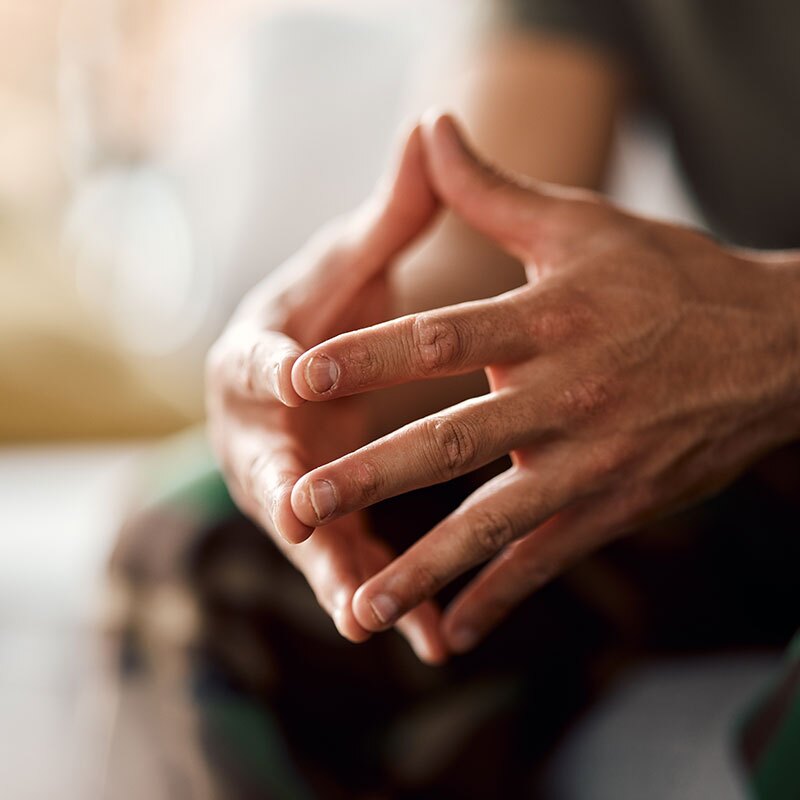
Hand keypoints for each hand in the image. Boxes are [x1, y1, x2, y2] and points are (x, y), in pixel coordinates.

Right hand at [205, 125, 447, 662]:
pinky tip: (435, 637)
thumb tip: (429, 126)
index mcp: (257, 360)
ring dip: (349, 581)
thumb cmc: (327, 319)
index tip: (290, 377)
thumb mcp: (353, 267)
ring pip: (318, 542)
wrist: (315, 378)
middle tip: (308, 525)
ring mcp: (293, 491)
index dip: (271, 366)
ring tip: (381, 624)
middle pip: (274, 471)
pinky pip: (360, 568)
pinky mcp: (329, 529)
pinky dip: (392, 599)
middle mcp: (262, 435)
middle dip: (296, 501)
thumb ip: (390, 215)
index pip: (256, 361)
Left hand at [287, 114, 799, 652]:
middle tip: (299, 503)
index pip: (439, 338)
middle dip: (371, 477)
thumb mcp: (579, 224)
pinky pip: (546, 560)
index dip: (365, 356)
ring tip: (360, 601)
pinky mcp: (612, 507)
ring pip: (493, 522)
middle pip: (452, 441)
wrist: (772, 348)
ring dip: (424, 565)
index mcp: (547, 320)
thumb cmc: (666, 278)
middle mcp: (566, 397)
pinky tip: (450, 632)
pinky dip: (497, 597)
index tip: (294, 377)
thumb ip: (492, 190)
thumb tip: (433, 125)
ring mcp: (591, 463)